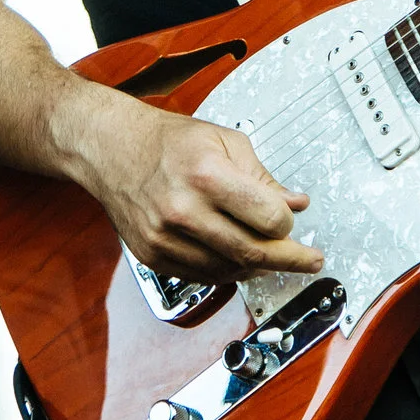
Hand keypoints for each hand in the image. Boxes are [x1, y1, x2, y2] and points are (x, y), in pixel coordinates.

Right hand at [63, 86, 322, 284]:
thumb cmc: (167, 142)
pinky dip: (228, 271)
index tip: (293, 222)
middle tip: (308, 260)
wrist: (111, 149)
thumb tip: (295, 204)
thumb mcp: (224, 142)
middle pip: (252, 251)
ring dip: (257, 266)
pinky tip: (239, 259)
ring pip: (230, 270)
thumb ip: (263, 176)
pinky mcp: (154, 256)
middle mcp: (182, 209)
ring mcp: (165, 237)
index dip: (288, 223)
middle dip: (288, 259)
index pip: (268, 218)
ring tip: (271, 256)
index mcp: (205, 174)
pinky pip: (204, 277)